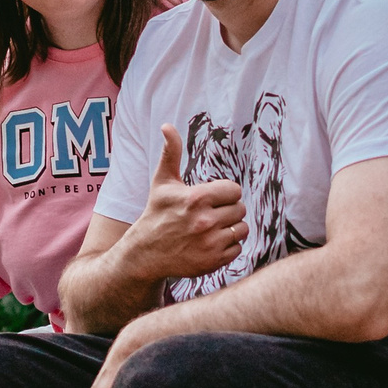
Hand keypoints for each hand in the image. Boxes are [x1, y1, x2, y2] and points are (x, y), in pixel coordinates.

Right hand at [121, 126, 246, 281]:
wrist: (145, 254)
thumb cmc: (156, 214)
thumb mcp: (162, 182)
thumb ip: (170, 153)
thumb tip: (167, 126)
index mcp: (197, 198)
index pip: (234, 190)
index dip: (225, 193)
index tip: (212, 199)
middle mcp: (205, 221)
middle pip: (240, 209)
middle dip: (228, 210)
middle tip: (210, 215)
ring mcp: (211, 243)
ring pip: (242, 229)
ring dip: (231, 228)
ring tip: (213, 228)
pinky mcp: (214, 261)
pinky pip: (238, 248)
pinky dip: (228, 247)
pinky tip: (211, 243)